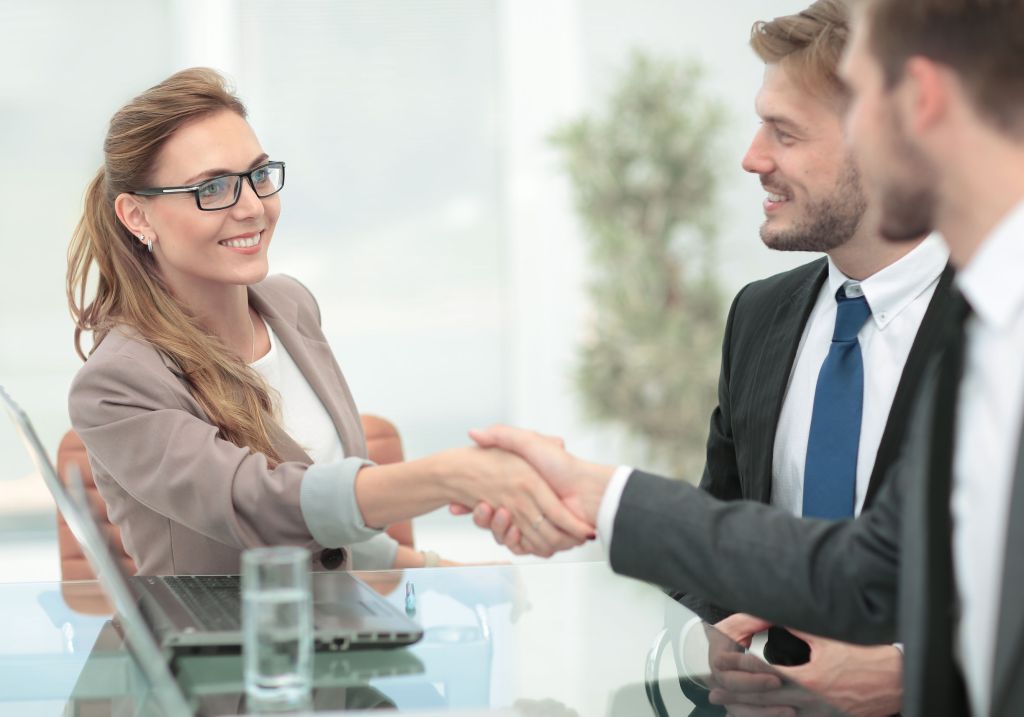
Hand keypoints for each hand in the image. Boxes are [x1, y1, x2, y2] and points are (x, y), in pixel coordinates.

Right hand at [443, 445, 593, 556]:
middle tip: (478, 507)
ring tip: (496, 512)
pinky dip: (513, 541)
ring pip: (502, 535)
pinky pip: (519, 547)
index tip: (454, 505)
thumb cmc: (562, 465)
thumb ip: (503, 435)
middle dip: (479, 518)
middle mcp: (524, 508)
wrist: (589, 490)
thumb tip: (474, 433)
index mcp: (520, 489)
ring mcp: (531, 525)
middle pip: (490, 520)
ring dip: (495, 528)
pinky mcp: (541, 539)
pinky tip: (512, 530)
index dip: (469, 505)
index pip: (485, 500)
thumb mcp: (529, 442)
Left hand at [714, 615, 902, 716]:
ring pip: (778, 716)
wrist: (898, 680)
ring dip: (752, 712)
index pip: (765, 675)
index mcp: (809, 678)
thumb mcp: (828, 638)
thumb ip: (798, 628)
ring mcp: (820, 714)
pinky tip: (764, 715)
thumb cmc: (866, 656)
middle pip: (766, 700)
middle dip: (737, 697)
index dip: (741, 672)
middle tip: (715, 693)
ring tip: (730, 709)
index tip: (723, 667)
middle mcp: (812, 701)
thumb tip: (773, 615)